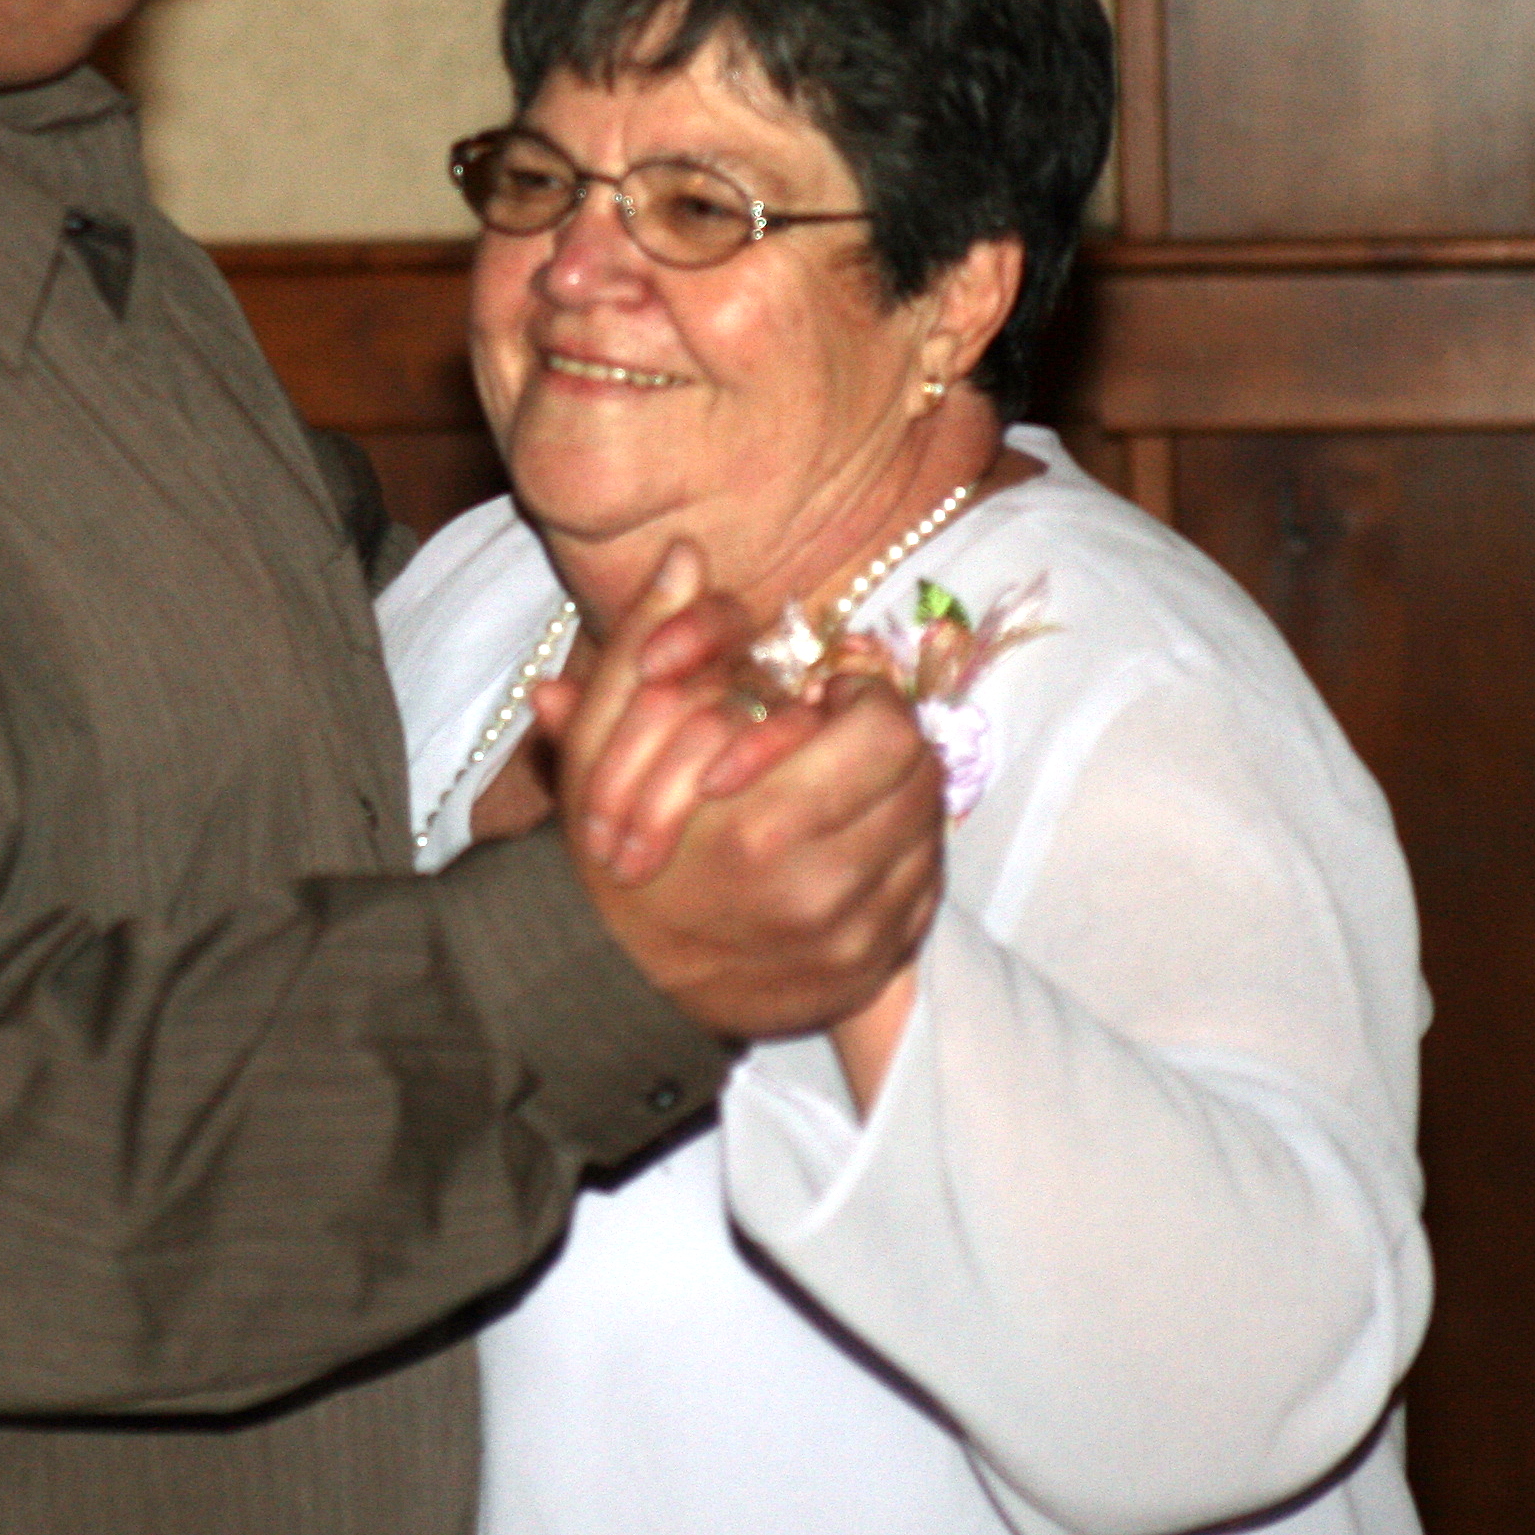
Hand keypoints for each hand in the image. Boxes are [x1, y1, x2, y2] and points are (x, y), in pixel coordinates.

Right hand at [542, 546, 945, 1040]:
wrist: (611, 980)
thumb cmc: (609, 852)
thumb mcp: (604, 744)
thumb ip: (644, 645)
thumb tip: (686, 553)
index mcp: (758, 829)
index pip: (887, 732)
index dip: (863, 698)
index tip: (823, 699)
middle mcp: (820, 892)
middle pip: (923, 776)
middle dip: (885, 741)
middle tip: (837, 738)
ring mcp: (851, 940)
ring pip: (930, 830)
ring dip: (896, 796)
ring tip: (839, 788)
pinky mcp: (869, 970)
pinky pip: (923, 890)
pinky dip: (898, 857)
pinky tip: (848, 844)